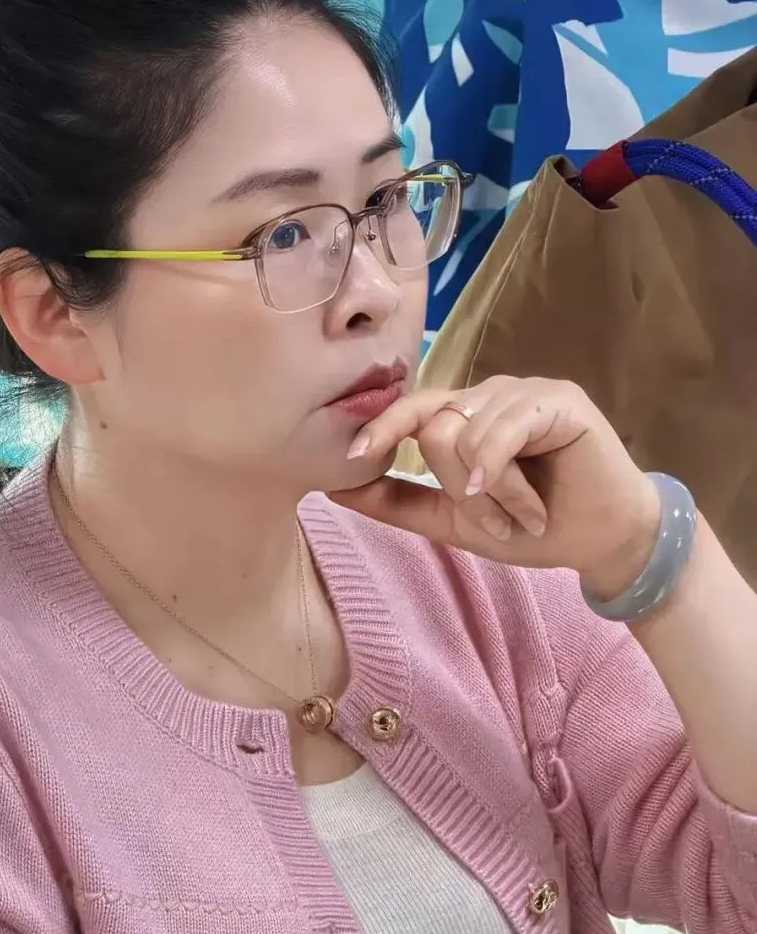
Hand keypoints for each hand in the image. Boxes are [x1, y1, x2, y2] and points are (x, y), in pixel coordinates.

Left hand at [331, 376, 660, 598]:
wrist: (600, 542)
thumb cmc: (532, 527)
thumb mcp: (453, 520)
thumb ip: (398, 502)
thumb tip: (333, 487)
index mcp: (463, 416)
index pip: (410, 408)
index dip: (382, 428)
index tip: (355, 456)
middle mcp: (488, 395)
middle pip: (434, 424)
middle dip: (459, 486)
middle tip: (498, 521)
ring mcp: (523, 391)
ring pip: (467, 432)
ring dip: (492, 490)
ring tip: (526, 513)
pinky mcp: (558, 399)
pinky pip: (504, 425)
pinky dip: (499, 464)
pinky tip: (507, 492)